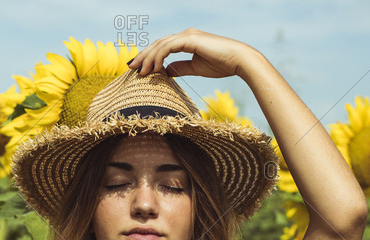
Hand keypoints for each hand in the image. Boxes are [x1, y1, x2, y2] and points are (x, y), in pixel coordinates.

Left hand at [128, 28, 257, 78]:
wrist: (239, 61)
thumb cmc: (222, 65)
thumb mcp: (196, 68)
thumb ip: (180, 68)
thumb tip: (166, 72)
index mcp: (186, 40)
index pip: (162, 47)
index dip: (148, 57)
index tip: (138, 70)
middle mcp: (185, 35)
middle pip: (157, 44)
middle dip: (143, 56)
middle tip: (130, 68)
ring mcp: (187, 35)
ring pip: (160, 45)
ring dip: (148, 58)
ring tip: (140, 71)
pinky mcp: (190, 39)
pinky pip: (168, 47)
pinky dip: (159, 57)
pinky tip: (154, 69)